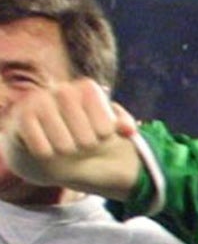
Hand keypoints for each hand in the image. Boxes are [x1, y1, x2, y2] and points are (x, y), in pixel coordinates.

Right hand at [9, 77, 136, 161]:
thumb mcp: (105, 125)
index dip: (105, 137)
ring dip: (67, 152)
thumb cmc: (82, 129)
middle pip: (87, 140)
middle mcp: (63, 89)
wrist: (45, 134)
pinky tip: (48, 148)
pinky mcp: (22, 116)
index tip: (101, 134)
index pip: (106, 127)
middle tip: (81, 143)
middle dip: (87, 147)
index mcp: (88, 88)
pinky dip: (48, 154)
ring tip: (64, 145)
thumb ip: (122, 125)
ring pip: (64, 146)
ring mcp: (40, 101)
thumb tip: (129, 130)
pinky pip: (42, 149)